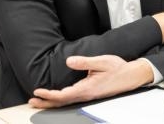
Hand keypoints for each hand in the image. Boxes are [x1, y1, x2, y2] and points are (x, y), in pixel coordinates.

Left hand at [28, 55, 152, 108]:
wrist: (131, 76)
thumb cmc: (118, 68)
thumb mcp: (102, 62)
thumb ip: (85, 62)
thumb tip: (69, 61)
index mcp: (87, 88)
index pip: (63, 95)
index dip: (49, 95)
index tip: (38, 91)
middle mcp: (86, 94)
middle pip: (62, 102)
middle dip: (46, 103)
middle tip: (32, 101)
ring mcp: (88, 95)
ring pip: (66, 101)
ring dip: (51, 102)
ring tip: (39, 100)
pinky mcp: (90, 93)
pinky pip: (71, 99)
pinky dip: (60, 99)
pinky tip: (56, 97)